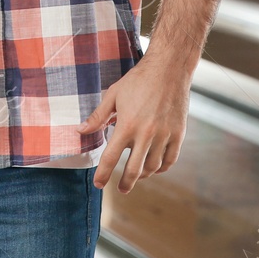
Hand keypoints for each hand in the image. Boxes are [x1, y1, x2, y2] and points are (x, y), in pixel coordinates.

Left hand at [78, 53, 191, 193]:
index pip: (111, 158)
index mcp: (127, 125)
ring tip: (137, 175)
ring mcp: (164, 135)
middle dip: (125, 183)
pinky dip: (161, 168)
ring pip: (152, 167)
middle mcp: (146, 134)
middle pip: (134, 170)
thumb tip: (80, 131)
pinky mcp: (178, 134)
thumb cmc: (138, 80)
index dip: (103, 174)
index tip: (99, 184)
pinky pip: (170, 160)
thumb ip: (97, 116)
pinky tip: (154, 168)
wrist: (169, 68)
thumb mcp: (113, 95)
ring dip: (143, 175)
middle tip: (121, 189)